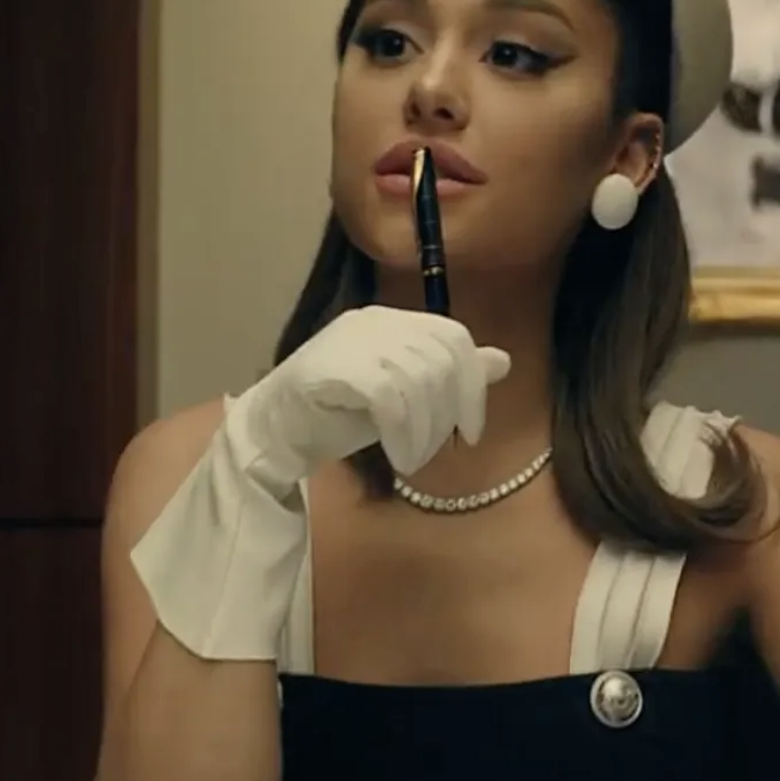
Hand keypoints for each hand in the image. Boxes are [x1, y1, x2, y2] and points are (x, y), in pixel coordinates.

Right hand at [230, 306, 511, 497]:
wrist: (275, 433)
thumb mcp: (406, 397)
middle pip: (440, 359)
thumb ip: (448, 376)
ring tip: (412, 460)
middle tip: (433, 452)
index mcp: (392, 321)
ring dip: (425, 431)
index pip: (453, 338)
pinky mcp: (332, 368)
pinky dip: (403, 434)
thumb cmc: (339, 415)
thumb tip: (503, 361)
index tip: (471, 432)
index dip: (472, 386)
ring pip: (419, 380)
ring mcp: (351, 340)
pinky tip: (397, 458)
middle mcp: (374, 321)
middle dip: (447, 415)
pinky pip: (390, 398)